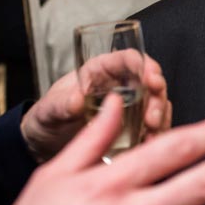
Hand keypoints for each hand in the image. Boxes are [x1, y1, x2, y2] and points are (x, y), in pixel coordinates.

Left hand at [21, 51, 171, 161]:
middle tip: (152, 117)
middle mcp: (119, 86)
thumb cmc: (46, 119)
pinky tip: (150, 144)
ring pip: (156, 104)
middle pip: (150, 82)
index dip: (145, 65)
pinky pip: (153, 127)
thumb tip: (76, 99)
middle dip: (157, 97)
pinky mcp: (132, 128)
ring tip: (151, 133)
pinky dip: (157, 135)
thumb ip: (60, 104)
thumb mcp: (47, 111)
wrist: (44, 145)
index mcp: (99, 71)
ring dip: (160, 117)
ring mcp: (129, 107)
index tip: (152, 79)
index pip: (129, 59)